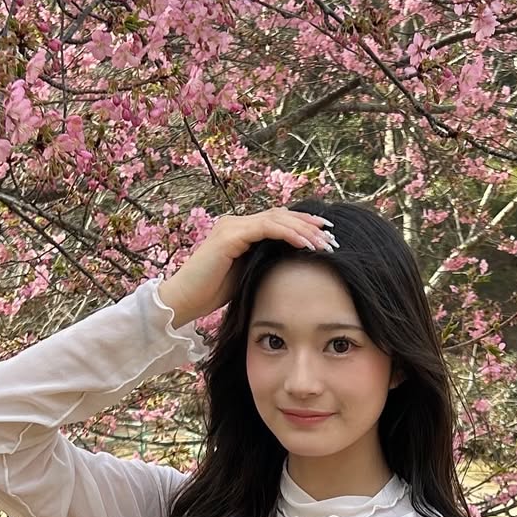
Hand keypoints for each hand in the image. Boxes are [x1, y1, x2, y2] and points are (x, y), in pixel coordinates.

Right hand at [157, 207, 335, 324]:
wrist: (184, 301)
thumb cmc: (212, 294)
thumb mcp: (247, 276)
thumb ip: (265, 263)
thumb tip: (292, 264)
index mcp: (240, 230)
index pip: (278, 221)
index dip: (303, 226)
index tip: (326, 236)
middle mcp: (235, 223)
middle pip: (281, 215)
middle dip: (309, 225)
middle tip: (332, 237)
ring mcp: (231, 226)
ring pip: (276, 219)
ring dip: (303, 230)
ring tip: (324, 242)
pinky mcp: (229, 236)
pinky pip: (266, 228)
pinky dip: (288, 234)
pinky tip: (304, 244)